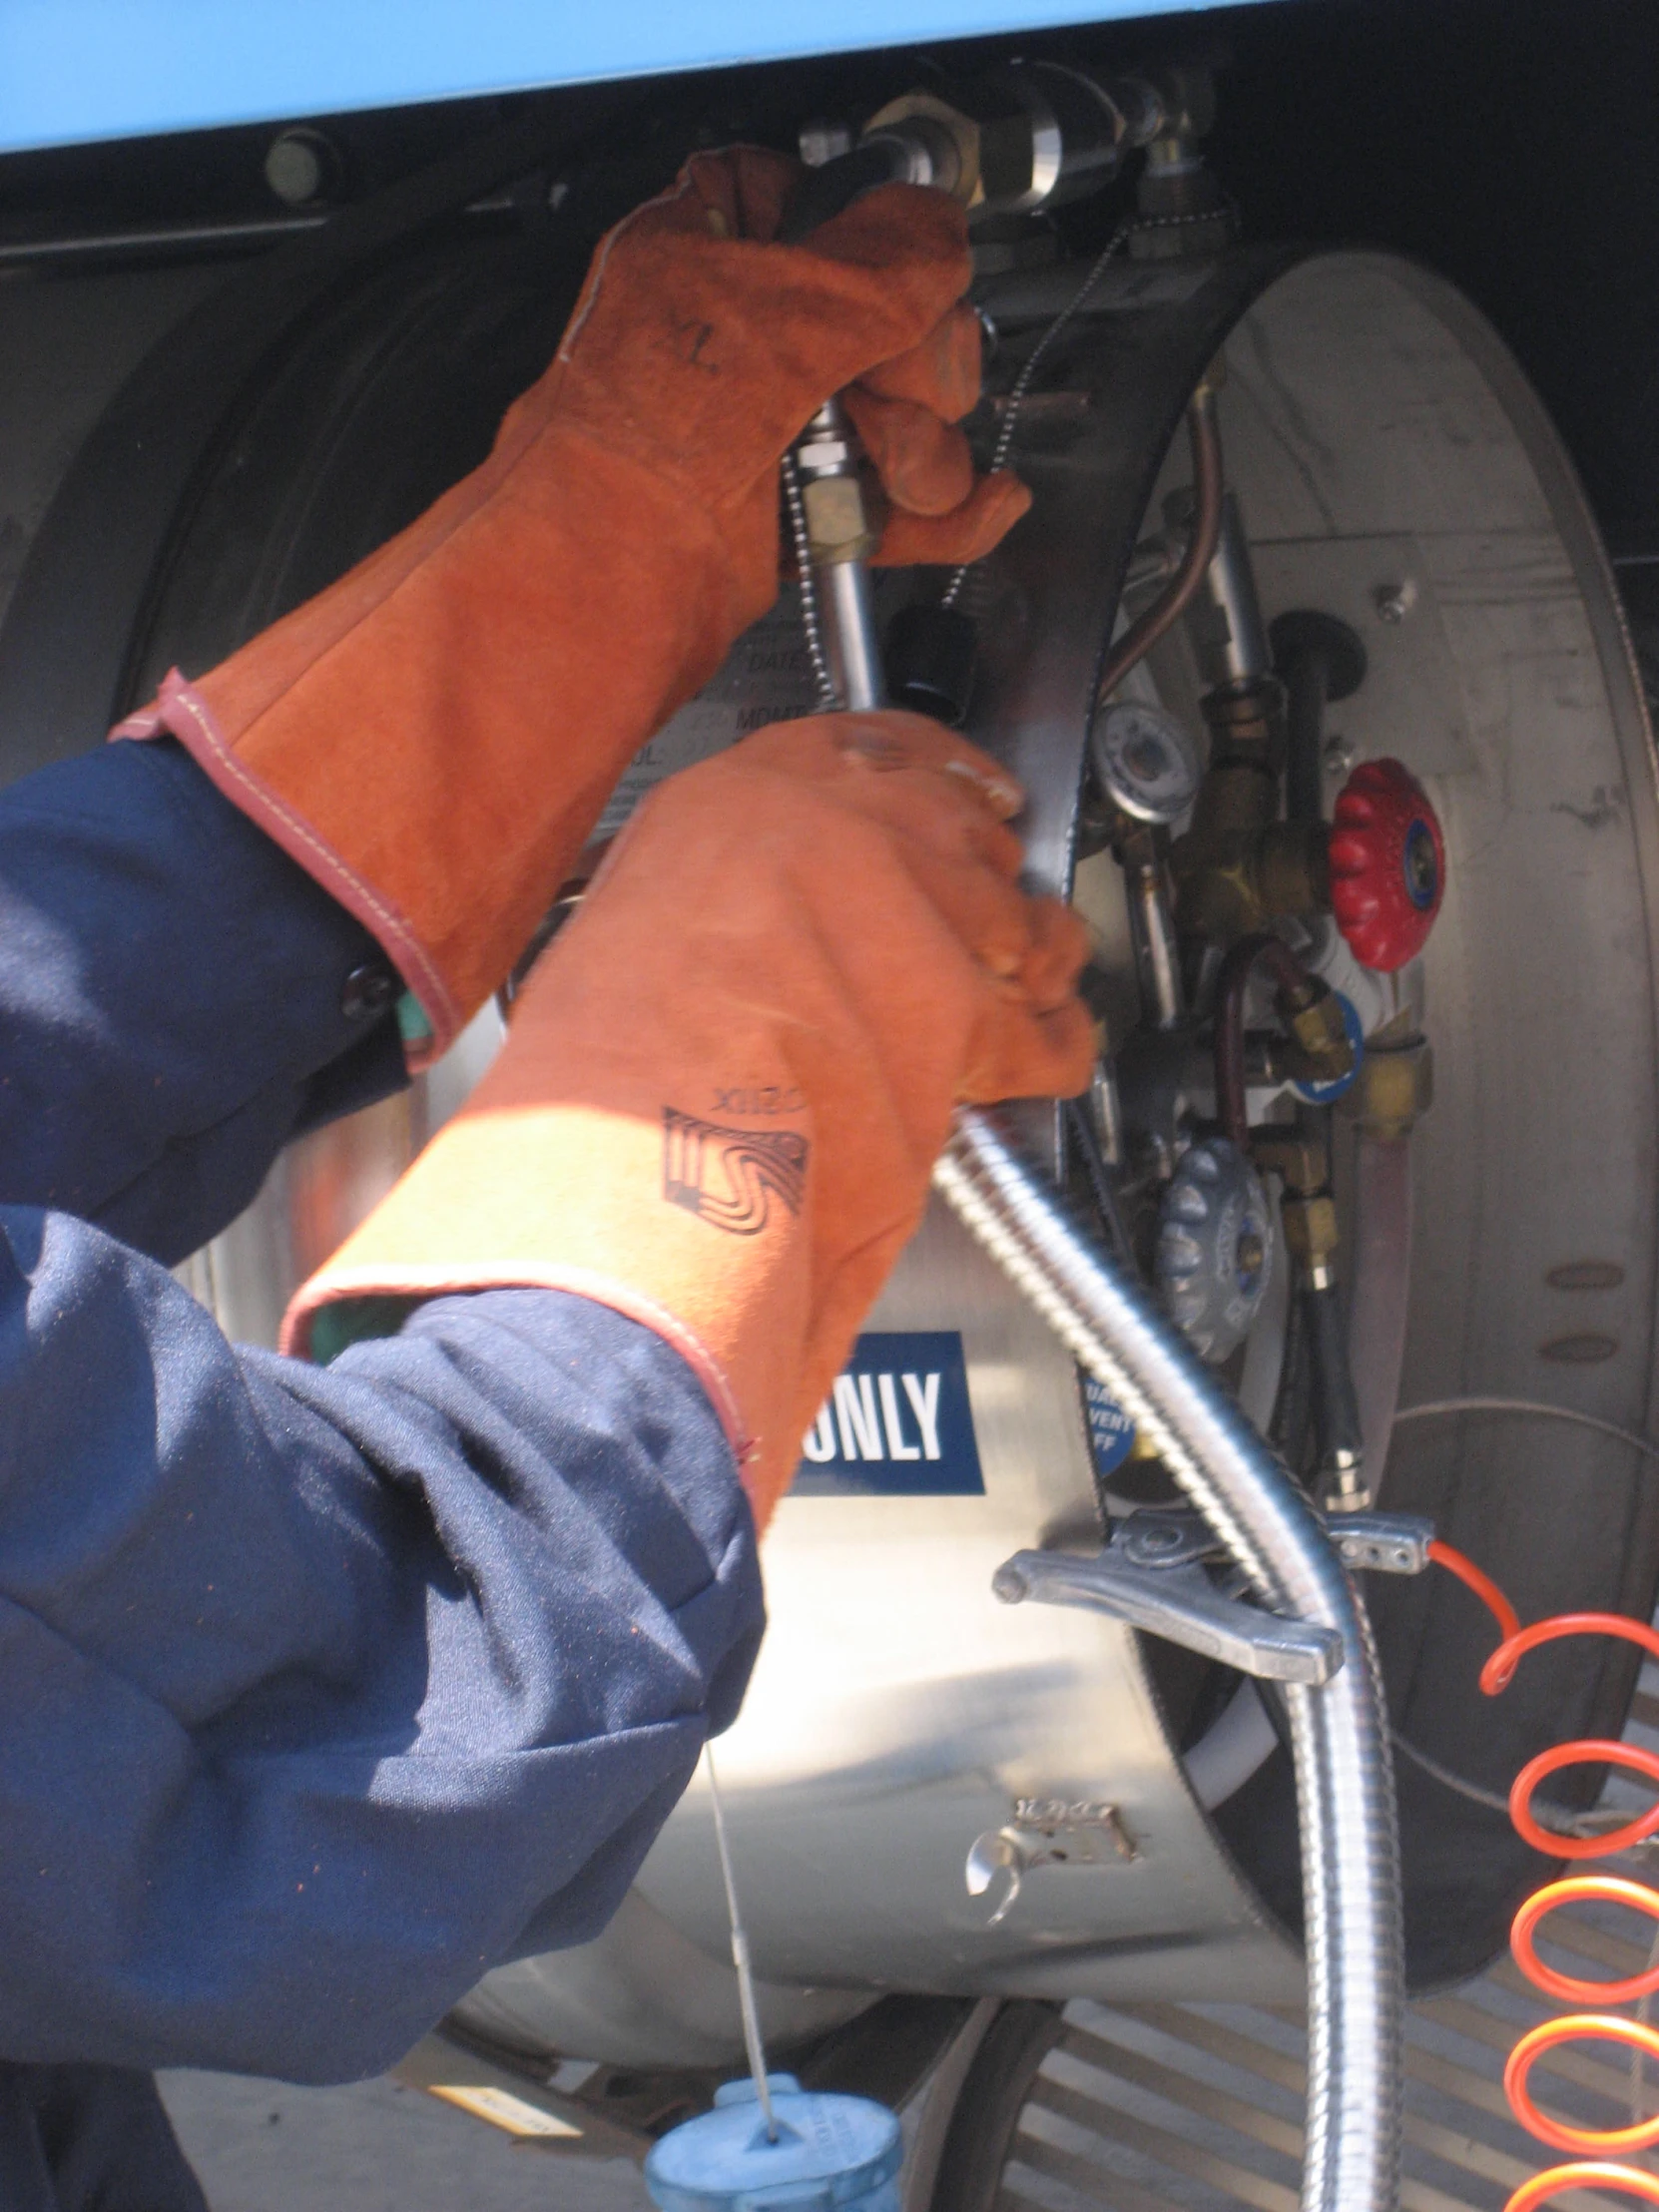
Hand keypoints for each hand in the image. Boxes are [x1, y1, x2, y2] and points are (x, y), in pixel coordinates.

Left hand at [117, 155, 1029, 1060]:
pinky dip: (937, 511)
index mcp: (701, 251)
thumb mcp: (775, 316)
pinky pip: (880, 498)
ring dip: (927, 446)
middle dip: (918, 362)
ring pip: (892, 412)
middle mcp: (732, 337)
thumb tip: (940, 241)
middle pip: (881, 317)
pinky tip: (982, 509)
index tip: (916, 267)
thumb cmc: (634, 446)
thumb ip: (875, 266)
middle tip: (910, 390)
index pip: (812, 202)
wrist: (600, 590)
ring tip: (911, 475)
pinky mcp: (781, 516)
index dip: (873, 233)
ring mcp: (760, 431)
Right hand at [287, 712, 1092, 1529]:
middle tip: (988, 895)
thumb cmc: (608, 1035)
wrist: (648, 1104)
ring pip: (1016, 915)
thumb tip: (720, 939)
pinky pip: (1043, 1023)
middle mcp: (850, 829)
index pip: (872, 746)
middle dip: (984, 864)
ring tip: (1042, 968)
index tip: (963, 782)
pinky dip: (1059, 1042)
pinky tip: (1060, 1049)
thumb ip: (701, 900)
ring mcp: (920, 912)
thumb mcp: (626, 915)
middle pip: (957, 828)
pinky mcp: (969, 1011)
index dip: (932, 767)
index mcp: (751, 793)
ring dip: (1034, 947)